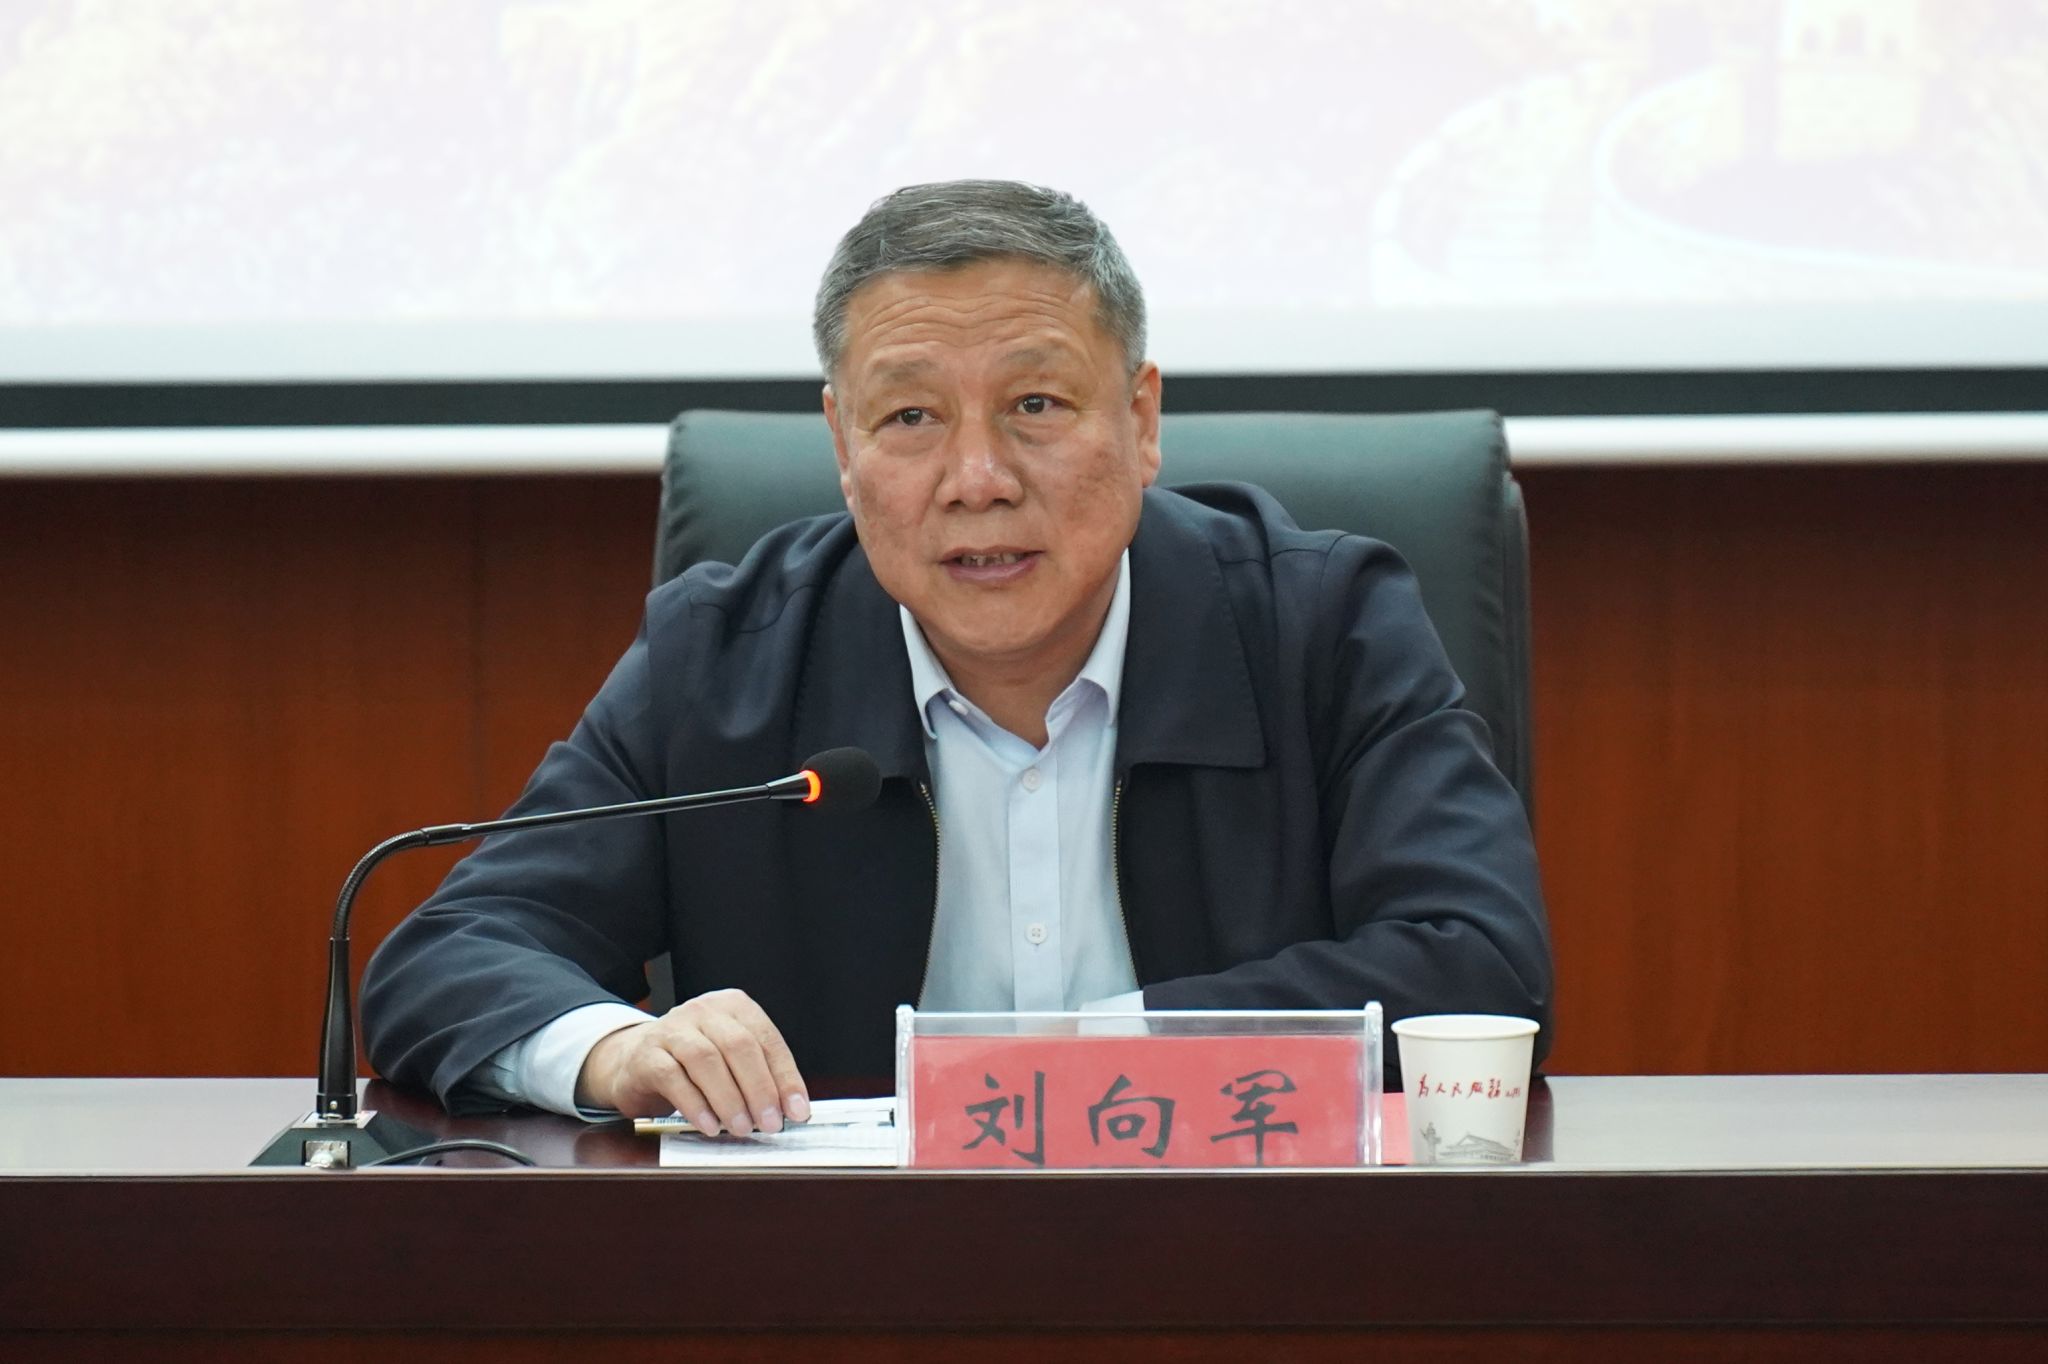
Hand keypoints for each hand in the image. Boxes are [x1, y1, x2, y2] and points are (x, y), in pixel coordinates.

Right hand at [575, 988, 809, 1133]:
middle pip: (739, 1046)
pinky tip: (710, 1125)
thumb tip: (791, 1109)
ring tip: (742, 1128)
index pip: (767, 1039)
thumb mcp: (729, 1060)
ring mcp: (672, 1029)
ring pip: (706, 1060)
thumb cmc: (691, 1063)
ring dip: (729, 1099)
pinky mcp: (646, 1054)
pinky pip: (673, 1078)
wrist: (633, 1061)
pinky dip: (696, 1105)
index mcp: (733, 1006)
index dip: (785, 1077)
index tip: (797, 1110)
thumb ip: (758, 1076)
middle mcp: (703, 1011)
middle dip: (760, 1089)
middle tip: (770, 1123)